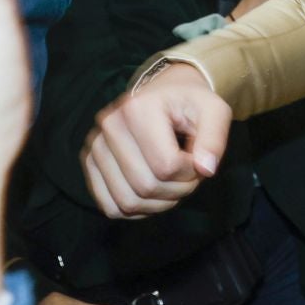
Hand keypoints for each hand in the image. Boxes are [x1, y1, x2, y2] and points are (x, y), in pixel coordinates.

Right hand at [83, 64, 229, 217]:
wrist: (165, 94)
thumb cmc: (190, 104)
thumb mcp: (214, 111)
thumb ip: (215, 138)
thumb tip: (206, 169)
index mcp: (137, 109)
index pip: (166, 166)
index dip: (190, 172)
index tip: (199, 159)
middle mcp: (109, 126)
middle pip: (145, 187)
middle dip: (177, 190)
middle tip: (189, 174)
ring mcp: (94, 145)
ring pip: (127, 202)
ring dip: (158, 203)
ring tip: (172, 183)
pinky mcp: (89, 163)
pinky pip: (110, 206)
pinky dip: (136, 210)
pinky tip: (153, 193)